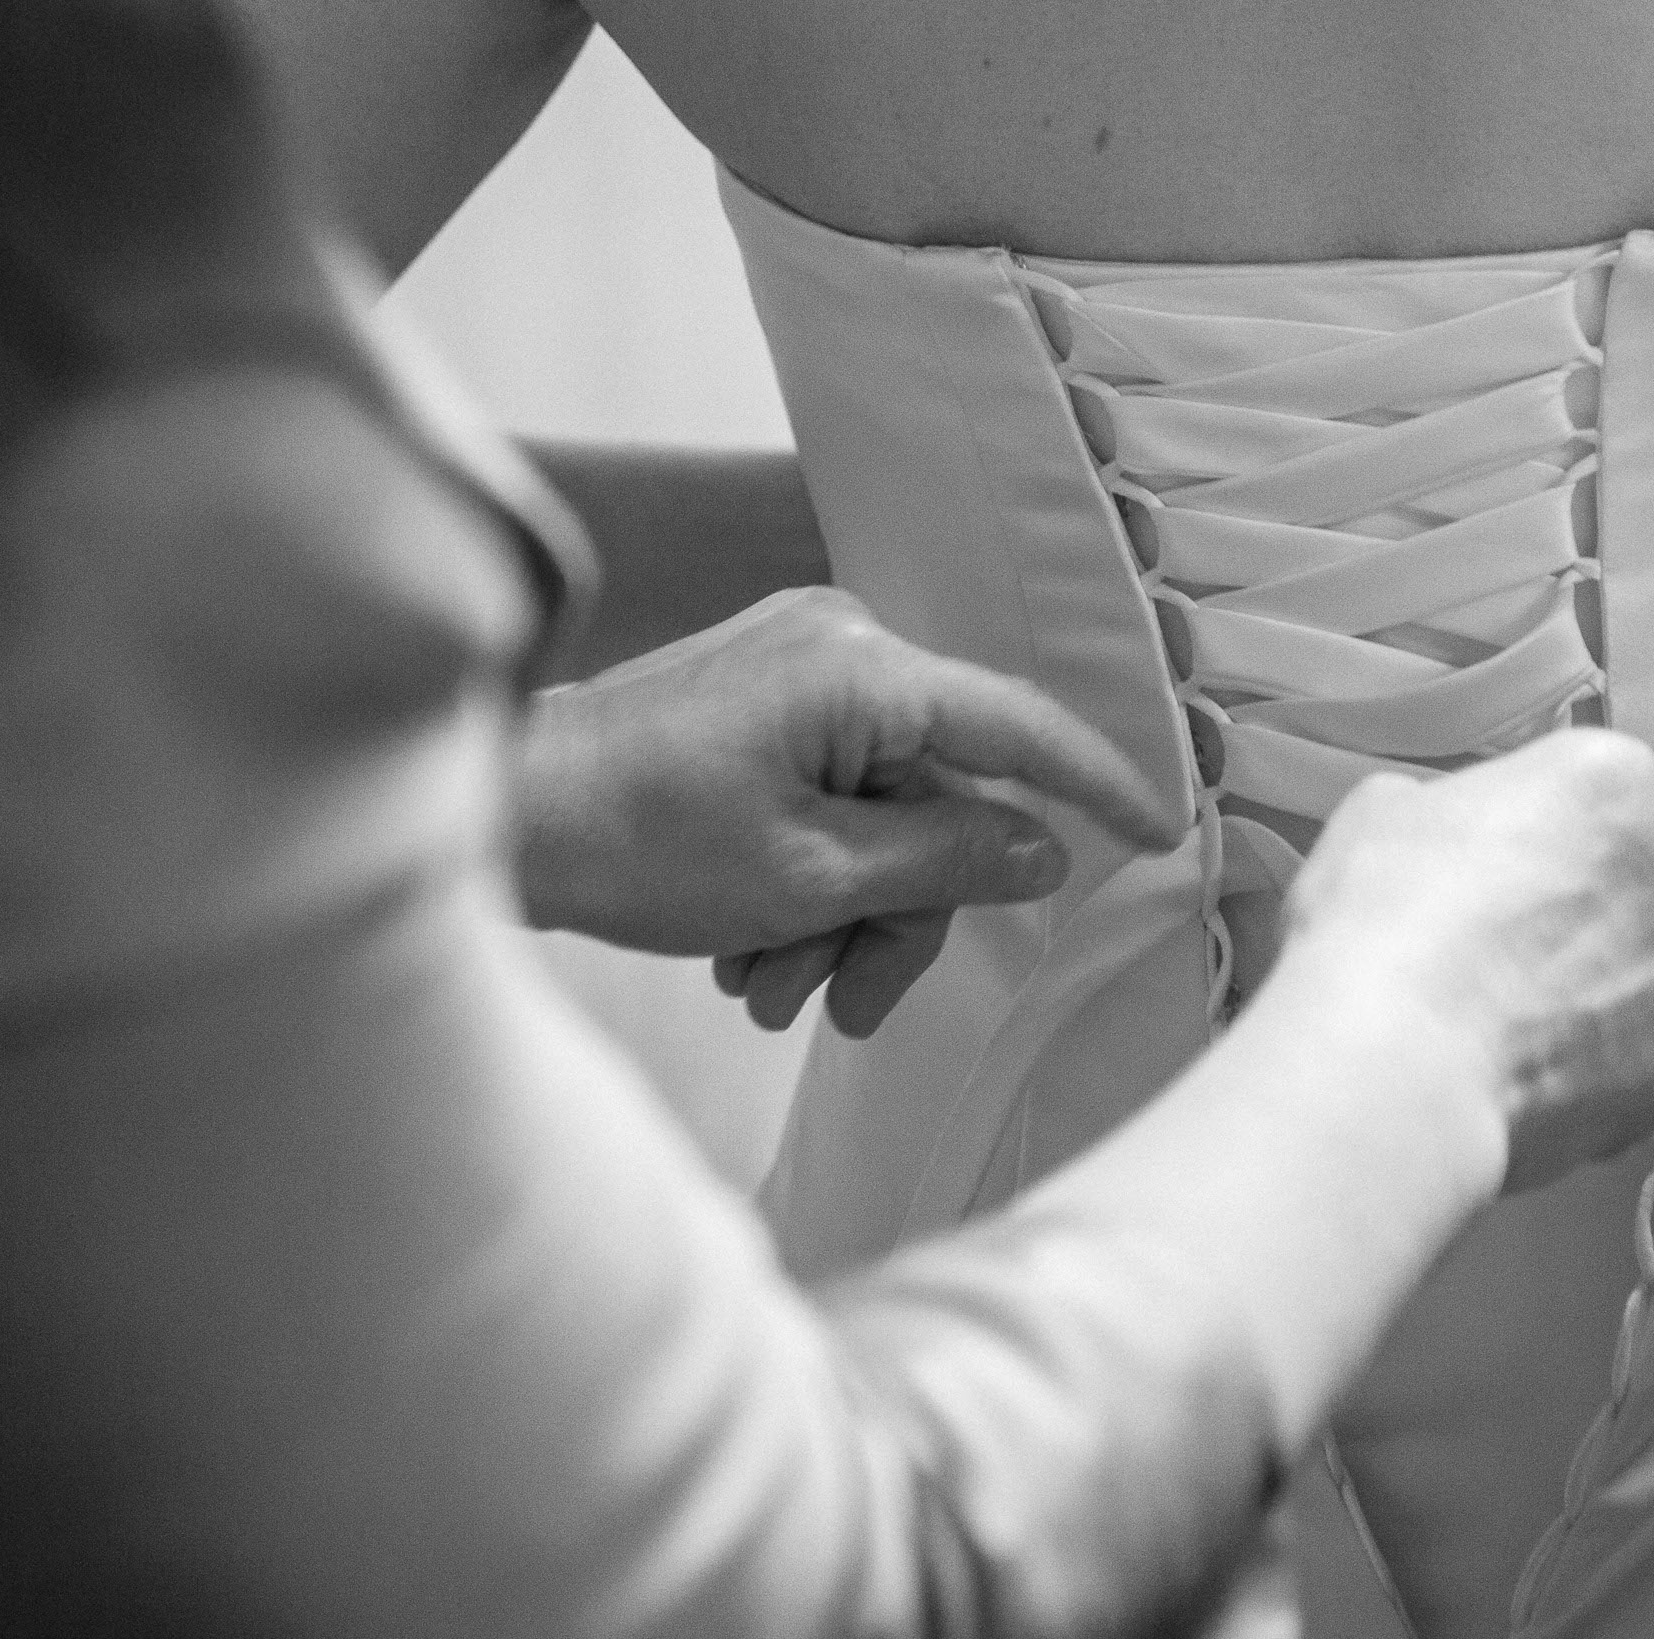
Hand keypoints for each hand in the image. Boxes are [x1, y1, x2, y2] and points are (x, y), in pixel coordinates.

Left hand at [516, 587, 1183, 1033]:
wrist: (496, 815)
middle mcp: (840, 646)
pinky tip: (750, 944)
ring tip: (768, 986)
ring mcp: (796, 669)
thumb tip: (1042, 847)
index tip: (1158, 831)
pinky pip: (834, 794)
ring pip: (886, 814)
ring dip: (845, 915)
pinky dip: (810, 879)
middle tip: (844, 1006)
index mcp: (860, 670)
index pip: (1017, 725)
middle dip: (901, 915)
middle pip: (943, 799)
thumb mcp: (809, 876)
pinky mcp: (761, 698)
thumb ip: (944, 859)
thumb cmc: (633, 841)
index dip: (1096, 784)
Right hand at [1265, 730, 1653, 1190]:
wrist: (1404, 1061)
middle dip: (1581, 907)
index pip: (1585, 792)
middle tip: (1502, 950)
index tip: (1484, 873)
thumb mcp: (1385, 813)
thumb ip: (1452, 813)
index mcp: (1614, 777)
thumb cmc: (1387, 915)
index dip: (1528, 835)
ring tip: (1517, 1023)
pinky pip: (1651, 1050)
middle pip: (1634, 876)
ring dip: (1602, 984)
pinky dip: (1608, 1062)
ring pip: (1651, 965)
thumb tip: (1459, 844)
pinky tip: (1539, 1073)